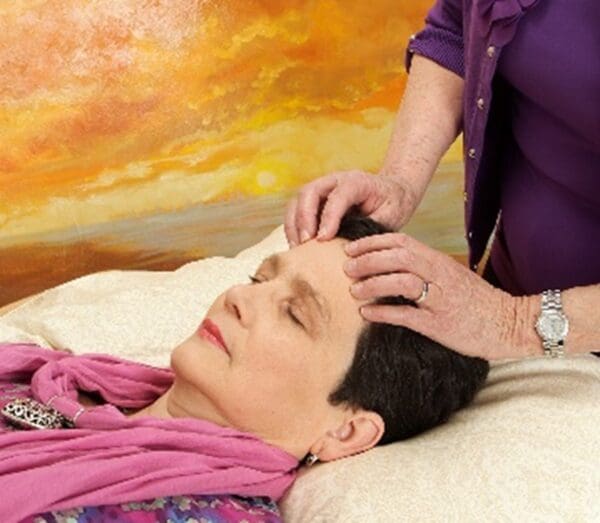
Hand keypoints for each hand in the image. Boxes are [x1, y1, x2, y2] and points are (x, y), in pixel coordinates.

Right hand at [284, 170, 417, 245]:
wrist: (392, 192)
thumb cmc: (392, 204)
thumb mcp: (390, 215)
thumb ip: (370, 228)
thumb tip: (349, 246)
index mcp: (356, 181)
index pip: (338, 196)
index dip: (328, 217)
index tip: (323, 238)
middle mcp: (335, 181)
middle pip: (310, 192)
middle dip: (304, 218)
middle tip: (306, 243)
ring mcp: (322, 189)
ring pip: (297, 201)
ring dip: (294, 225)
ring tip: (298, 248)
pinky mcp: (315, 201)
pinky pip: (296, 211)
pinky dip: (293, 228)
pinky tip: (298, 246)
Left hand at [343, 232, 526, 359]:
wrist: (509, 323)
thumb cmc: (476, 299)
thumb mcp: (450, 274)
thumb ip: (424, 267)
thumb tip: (388, 263)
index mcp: (439, 261)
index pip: (401, 242)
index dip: (372, 243)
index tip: (351, 248)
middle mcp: (439, 275)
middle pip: (398, 258)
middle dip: (368, 260)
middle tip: (346, 268)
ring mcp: (440, 300)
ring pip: (402, 282)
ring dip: (373, 284)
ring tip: (353, 290)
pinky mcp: (440, 325)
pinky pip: (407, 316)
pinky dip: (383, 313)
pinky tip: (366, 313)